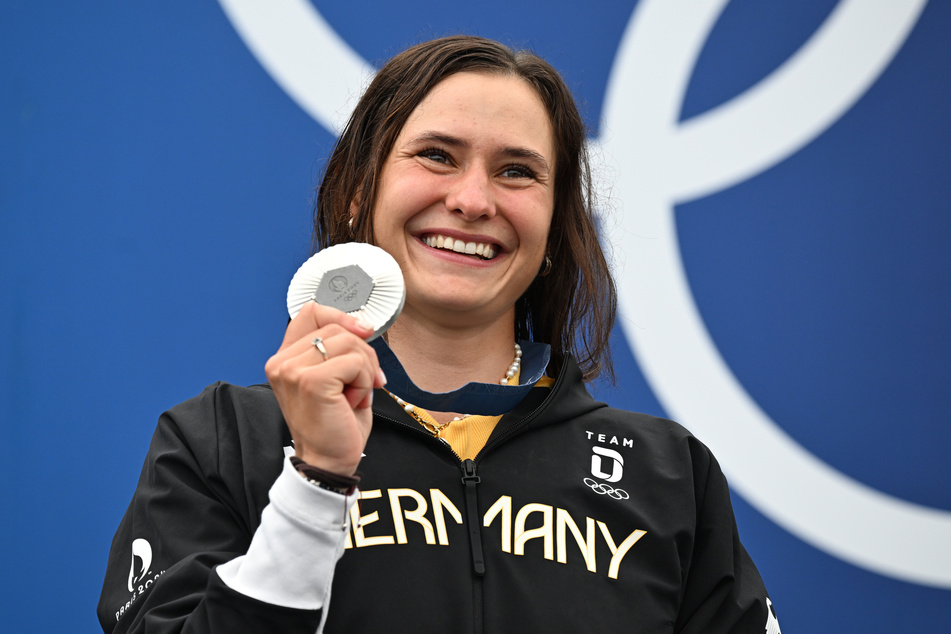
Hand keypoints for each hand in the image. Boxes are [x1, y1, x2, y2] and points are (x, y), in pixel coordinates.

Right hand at [264, 301, 385, 475]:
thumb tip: (362, 324)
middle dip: (363, 353)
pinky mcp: (310, 381)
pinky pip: (354, 362)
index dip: (343, 317)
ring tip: (353, 395)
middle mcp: (282, 361)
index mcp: (286, 358)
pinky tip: (352, 402)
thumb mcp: (337, 377)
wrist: (329, 462)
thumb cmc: (335, 424)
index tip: (364, 331)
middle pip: (337, 327)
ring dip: (364, 370)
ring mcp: (292, 370)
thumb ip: (339, 348)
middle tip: (364, 383)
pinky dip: (364, 381)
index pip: (312, 312)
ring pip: (349, 342)